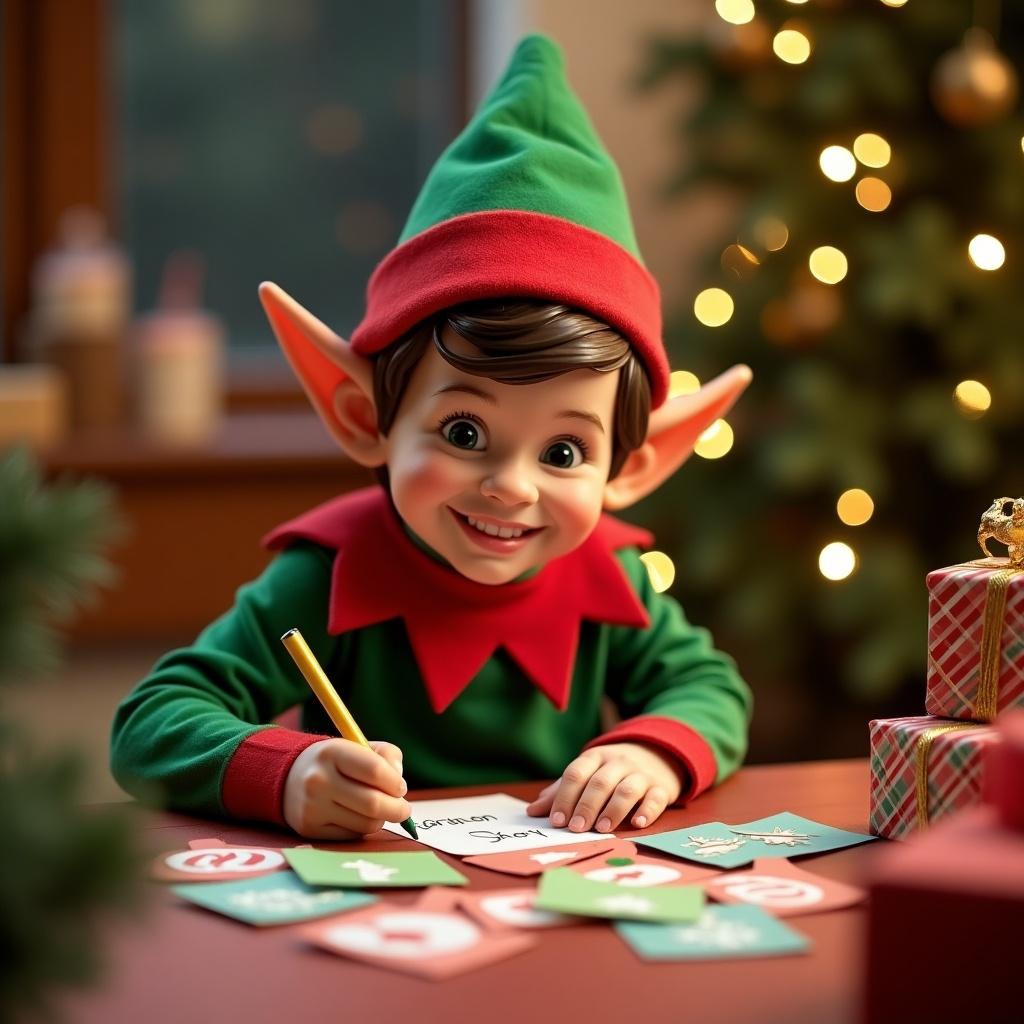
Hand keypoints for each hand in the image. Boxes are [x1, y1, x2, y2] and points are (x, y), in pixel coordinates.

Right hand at [283, 738, 410, 838]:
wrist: (289, 778)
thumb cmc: (337, 761)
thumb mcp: (359, 746)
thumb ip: (387, 756)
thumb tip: (400, 787)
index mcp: (333, 752)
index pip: (375, 771)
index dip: (395, 782)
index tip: (401, 788)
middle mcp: (319, 780)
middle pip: (373, 803)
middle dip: (397, 809)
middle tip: (404, 809)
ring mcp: (312, 807)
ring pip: (365, 823)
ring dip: (381, 819)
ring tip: (378, 809)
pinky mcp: (310, 829)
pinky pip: (352, 835)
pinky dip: (363, 828)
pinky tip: (358, 816)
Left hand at [525, 742, 683, 832]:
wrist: (655, 755)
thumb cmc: (612, 771)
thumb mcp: (587, 773)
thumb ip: (561, 791)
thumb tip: (532, 811)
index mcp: (595, 758)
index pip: (576, 773)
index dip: (565, 797)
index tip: (557, 820)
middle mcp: (618, 763)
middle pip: (600, 782)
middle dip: (586, 806)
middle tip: (576, 828)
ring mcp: (641, 774)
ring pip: (627, 789)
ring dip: (613, 810)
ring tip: (602, 829)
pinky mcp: (661, 788)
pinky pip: (655, 798)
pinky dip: (647, 811)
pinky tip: (638, 823)